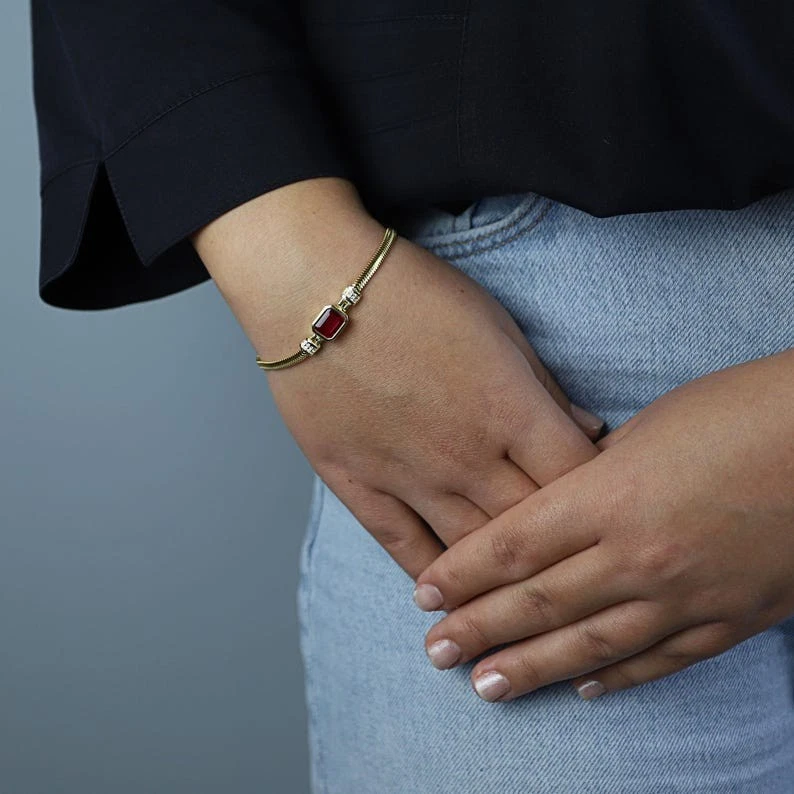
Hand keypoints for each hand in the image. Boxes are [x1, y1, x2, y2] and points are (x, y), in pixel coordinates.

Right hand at [191, 177, 603, 579]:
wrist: (314, 289)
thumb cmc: (413, 295)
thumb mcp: (497, 326)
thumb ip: (544, 388)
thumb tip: (588, 432)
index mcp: (510, 410)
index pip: (577, 481)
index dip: (602, 505)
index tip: (608, 519)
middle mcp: (467, 456)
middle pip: (532, 529)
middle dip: (560, 557)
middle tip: (577, 581)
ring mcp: (410, 477)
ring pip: (471, 552)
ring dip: (500, 587)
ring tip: (521, 615)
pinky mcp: (360, 485)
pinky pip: (404, 548)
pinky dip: (431, 578)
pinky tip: (448, 600)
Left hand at [413, 349, 793, 700]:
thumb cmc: (740, 411)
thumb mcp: (649, 429)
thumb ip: (595, 477)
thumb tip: (558, 506)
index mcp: (610, 497)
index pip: (513, 546)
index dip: (462, 573)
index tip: (425, 592)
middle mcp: (638, 555)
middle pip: (538, 602)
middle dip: (478, 629)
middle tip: (435, 652)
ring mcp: (686, 595)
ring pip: (591, 643)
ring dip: (532, 668)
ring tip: (485, 686)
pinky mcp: (732, 617)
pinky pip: (663, 659)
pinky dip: (620, 678)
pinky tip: (585, 689)